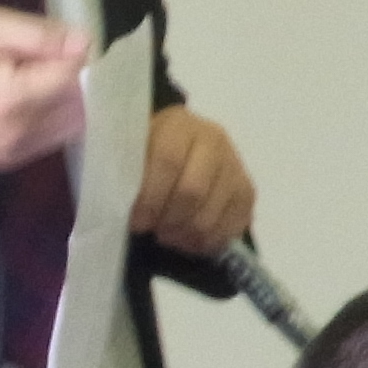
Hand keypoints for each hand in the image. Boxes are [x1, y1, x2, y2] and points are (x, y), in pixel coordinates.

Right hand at [0, 8, 88, 169]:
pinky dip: (50, 121)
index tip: (66, 44)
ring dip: (66, 105)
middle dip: (75, 84)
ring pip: (68, 129)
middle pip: (78, 110)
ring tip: (39, 80)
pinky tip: (30, 101)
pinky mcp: (5, 160)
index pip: (75, 82)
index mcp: (14, 99)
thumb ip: (42, 37)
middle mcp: (18, 134)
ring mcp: (12, 152)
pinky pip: (47, 141)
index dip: (78, 60)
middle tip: (52, 60)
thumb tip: (85, 45)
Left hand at [131, 105, 254, 253]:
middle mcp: (213, 139)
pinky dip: (210, 241)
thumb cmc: (146, 155)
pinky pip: (234, 223)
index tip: (136, 222)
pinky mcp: (247, 190)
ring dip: (187, 235)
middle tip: (154, 232)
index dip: (150, 197)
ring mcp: (234, 164)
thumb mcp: (130, 153)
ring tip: (169, 238)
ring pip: (213, 212)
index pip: (168, 160)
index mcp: (178, 125)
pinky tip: (191, 243)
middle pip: (193, 190)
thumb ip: (125, 172)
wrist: (178, 148)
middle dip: (169, 219)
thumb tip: (119, 204)